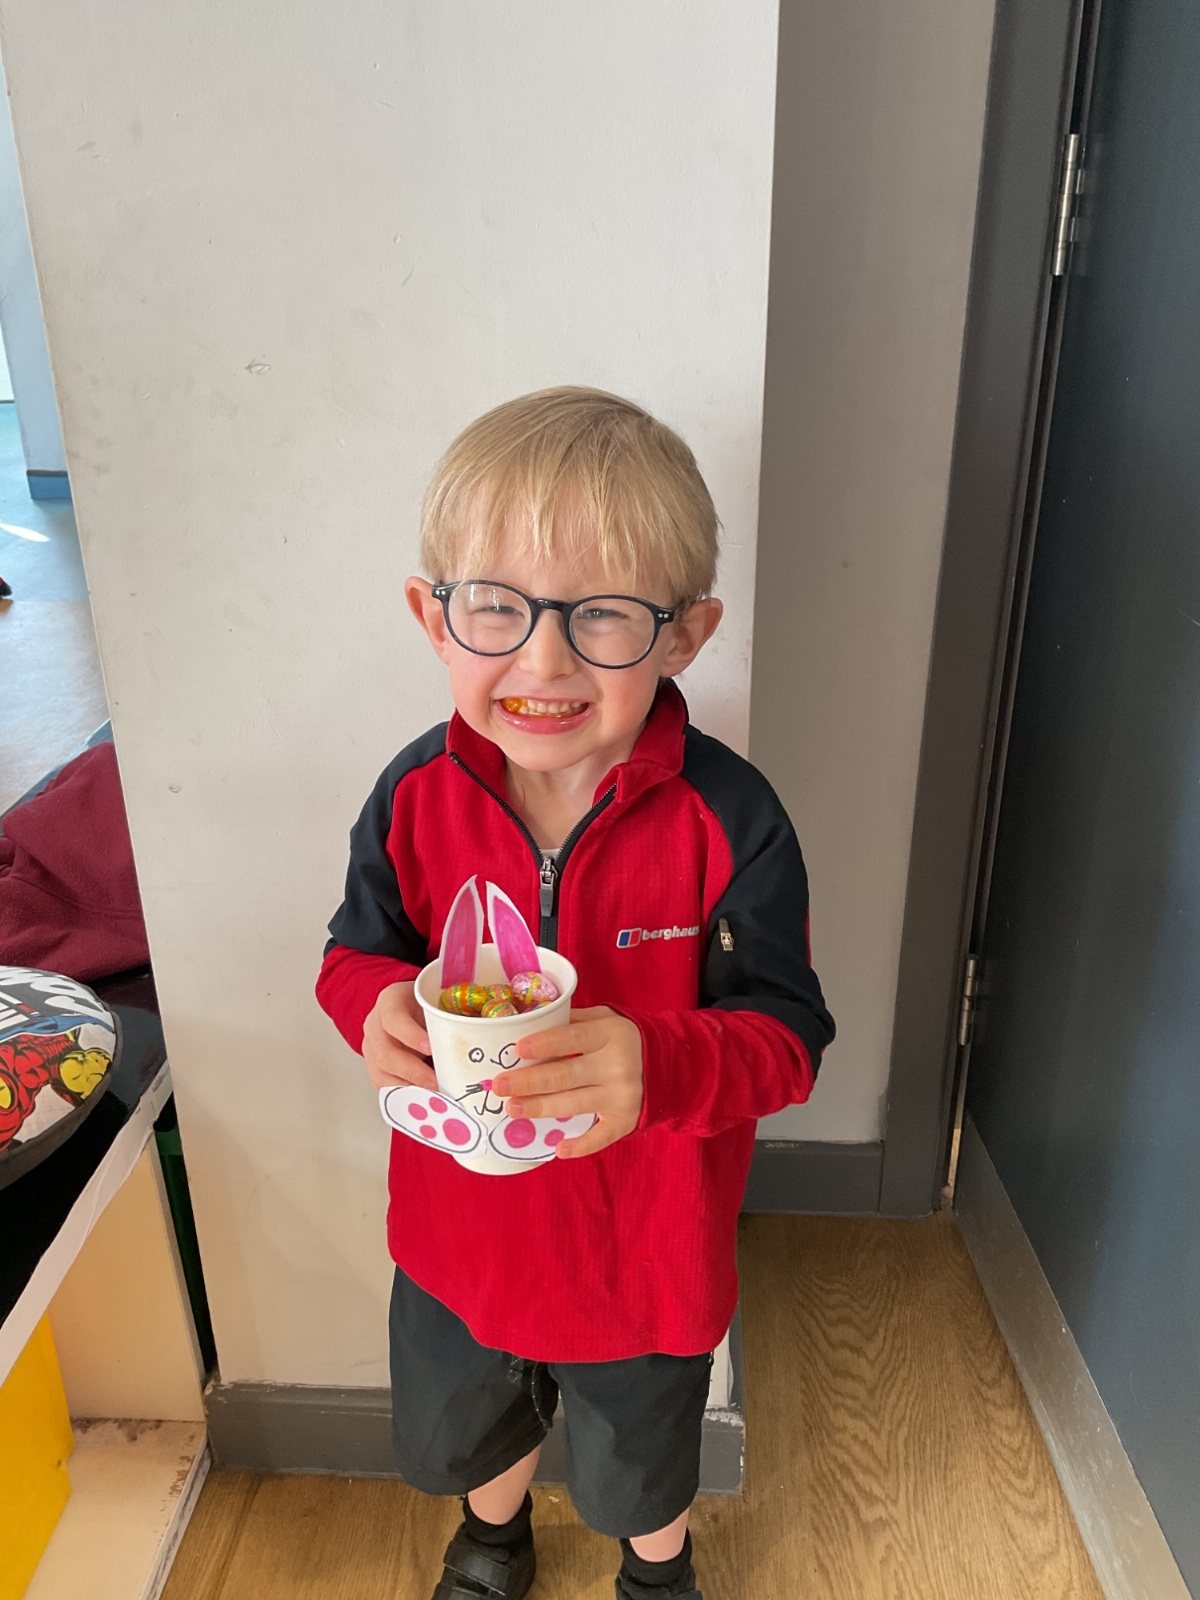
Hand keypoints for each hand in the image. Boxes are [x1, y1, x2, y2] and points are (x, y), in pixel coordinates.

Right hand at [362, 982, 436, 1092]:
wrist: (410, 1006)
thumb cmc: (425, 1003)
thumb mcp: (436, 1000)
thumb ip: (447, 1015)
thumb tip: (473, 1036)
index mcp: (390, 1002)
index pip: (394, 1019)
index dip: (410, 1036)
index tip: (430, 1048)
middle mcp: (375, 1026)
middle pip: (386, 1053)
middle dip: (413, 1071)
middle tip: (436, 1081)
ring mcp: (372, 1048)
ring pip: (382, 1073)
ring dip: (409, 1086)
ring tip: (433, 1094)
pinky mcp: (375, 1067)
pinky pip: (384, 1085)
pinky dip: (404, 1094)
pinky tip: (423, 1097)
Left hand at [491, 1006, 643, 1158]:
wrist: (669, 1064)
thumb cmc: (623, 1039)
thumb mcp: (605, 1018)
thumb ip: (572, 1021)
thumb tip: (529, 1022)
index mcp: (610, 1034)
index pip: (572, 1038)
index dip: (545, 1044)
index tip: (517, 1049)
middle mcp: (618, 1065)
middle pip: (566, 1075)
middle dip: (529, 1081)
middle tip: (499, 1085)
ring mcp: (622, 1095)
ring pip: (574, 1104)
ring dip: (540, 1108)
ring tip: (512, 1109)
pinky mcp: (626, 1120)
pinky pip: (601, 1137)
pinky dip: (581, 1146)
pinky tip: (558, 1149)